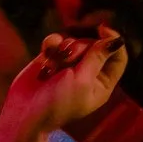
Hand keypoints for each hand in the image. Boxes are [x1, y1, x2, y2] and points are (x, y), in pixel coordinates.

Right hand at [0, 30, 126, 132]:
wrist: (24, 112)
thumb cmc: (57, 103)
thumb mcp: (82, 81)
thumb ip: (97, 57)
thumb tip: (117, 39)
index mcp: (102, 83)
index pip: (118, 57)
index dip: (112, 41)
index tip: (102, 29)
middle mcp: (88, 72)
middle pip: (95, 45)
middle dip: (81, 48)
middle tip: (67, 61)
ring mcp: (69, 65)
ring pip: (75, 41)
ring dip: (64, 49)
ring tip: (53, 65)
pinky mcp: (51, 58)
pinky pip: (57, 41)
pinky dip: (52, 44)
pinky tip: (45, 54)